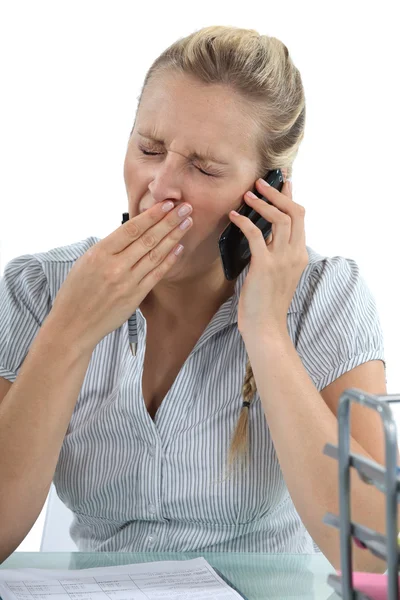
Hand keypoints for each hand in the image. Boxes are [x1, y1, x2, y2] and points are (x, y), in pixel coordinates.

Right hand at [49, 200, 192, 353]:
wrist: (73, 325)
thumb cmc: (76, 291)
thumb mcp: (85, 262)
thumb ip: (109, 248)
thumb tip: (133, 232)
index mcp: (99, 253)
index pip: (131, 228)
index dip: (152, 215)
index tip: (167, 203)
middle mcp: (115, 266)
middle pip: (148, 239)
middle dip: (169, 221)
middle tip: (186, 208)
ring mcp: (127, 282)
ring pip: (155, 254)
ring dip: (174, 237)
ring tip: (187, 223)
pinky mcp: (135, 296)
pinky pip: (156, 274)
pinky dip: (169, 260)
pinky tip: (179, 247)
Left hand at [229, 175, 308, 338]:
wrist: (265, 327)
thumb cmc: (265, 303)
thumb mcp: (274, 273)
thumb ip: (273, 253)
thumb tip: (260, 234)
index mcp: (299, 255)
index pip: (300, 218)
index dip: (291, 197)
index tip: (284, 181)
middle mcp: (295, 254)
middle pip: (295, 212)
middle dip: (278, 193)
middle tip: (261, 182)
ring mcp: (282, 260)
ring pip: (280, 219)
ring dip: (262, 203)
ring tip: (247, 194)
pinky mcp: (265, 266)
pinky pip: (256, 235)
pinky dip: (244, 222)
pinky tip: (233, 216)